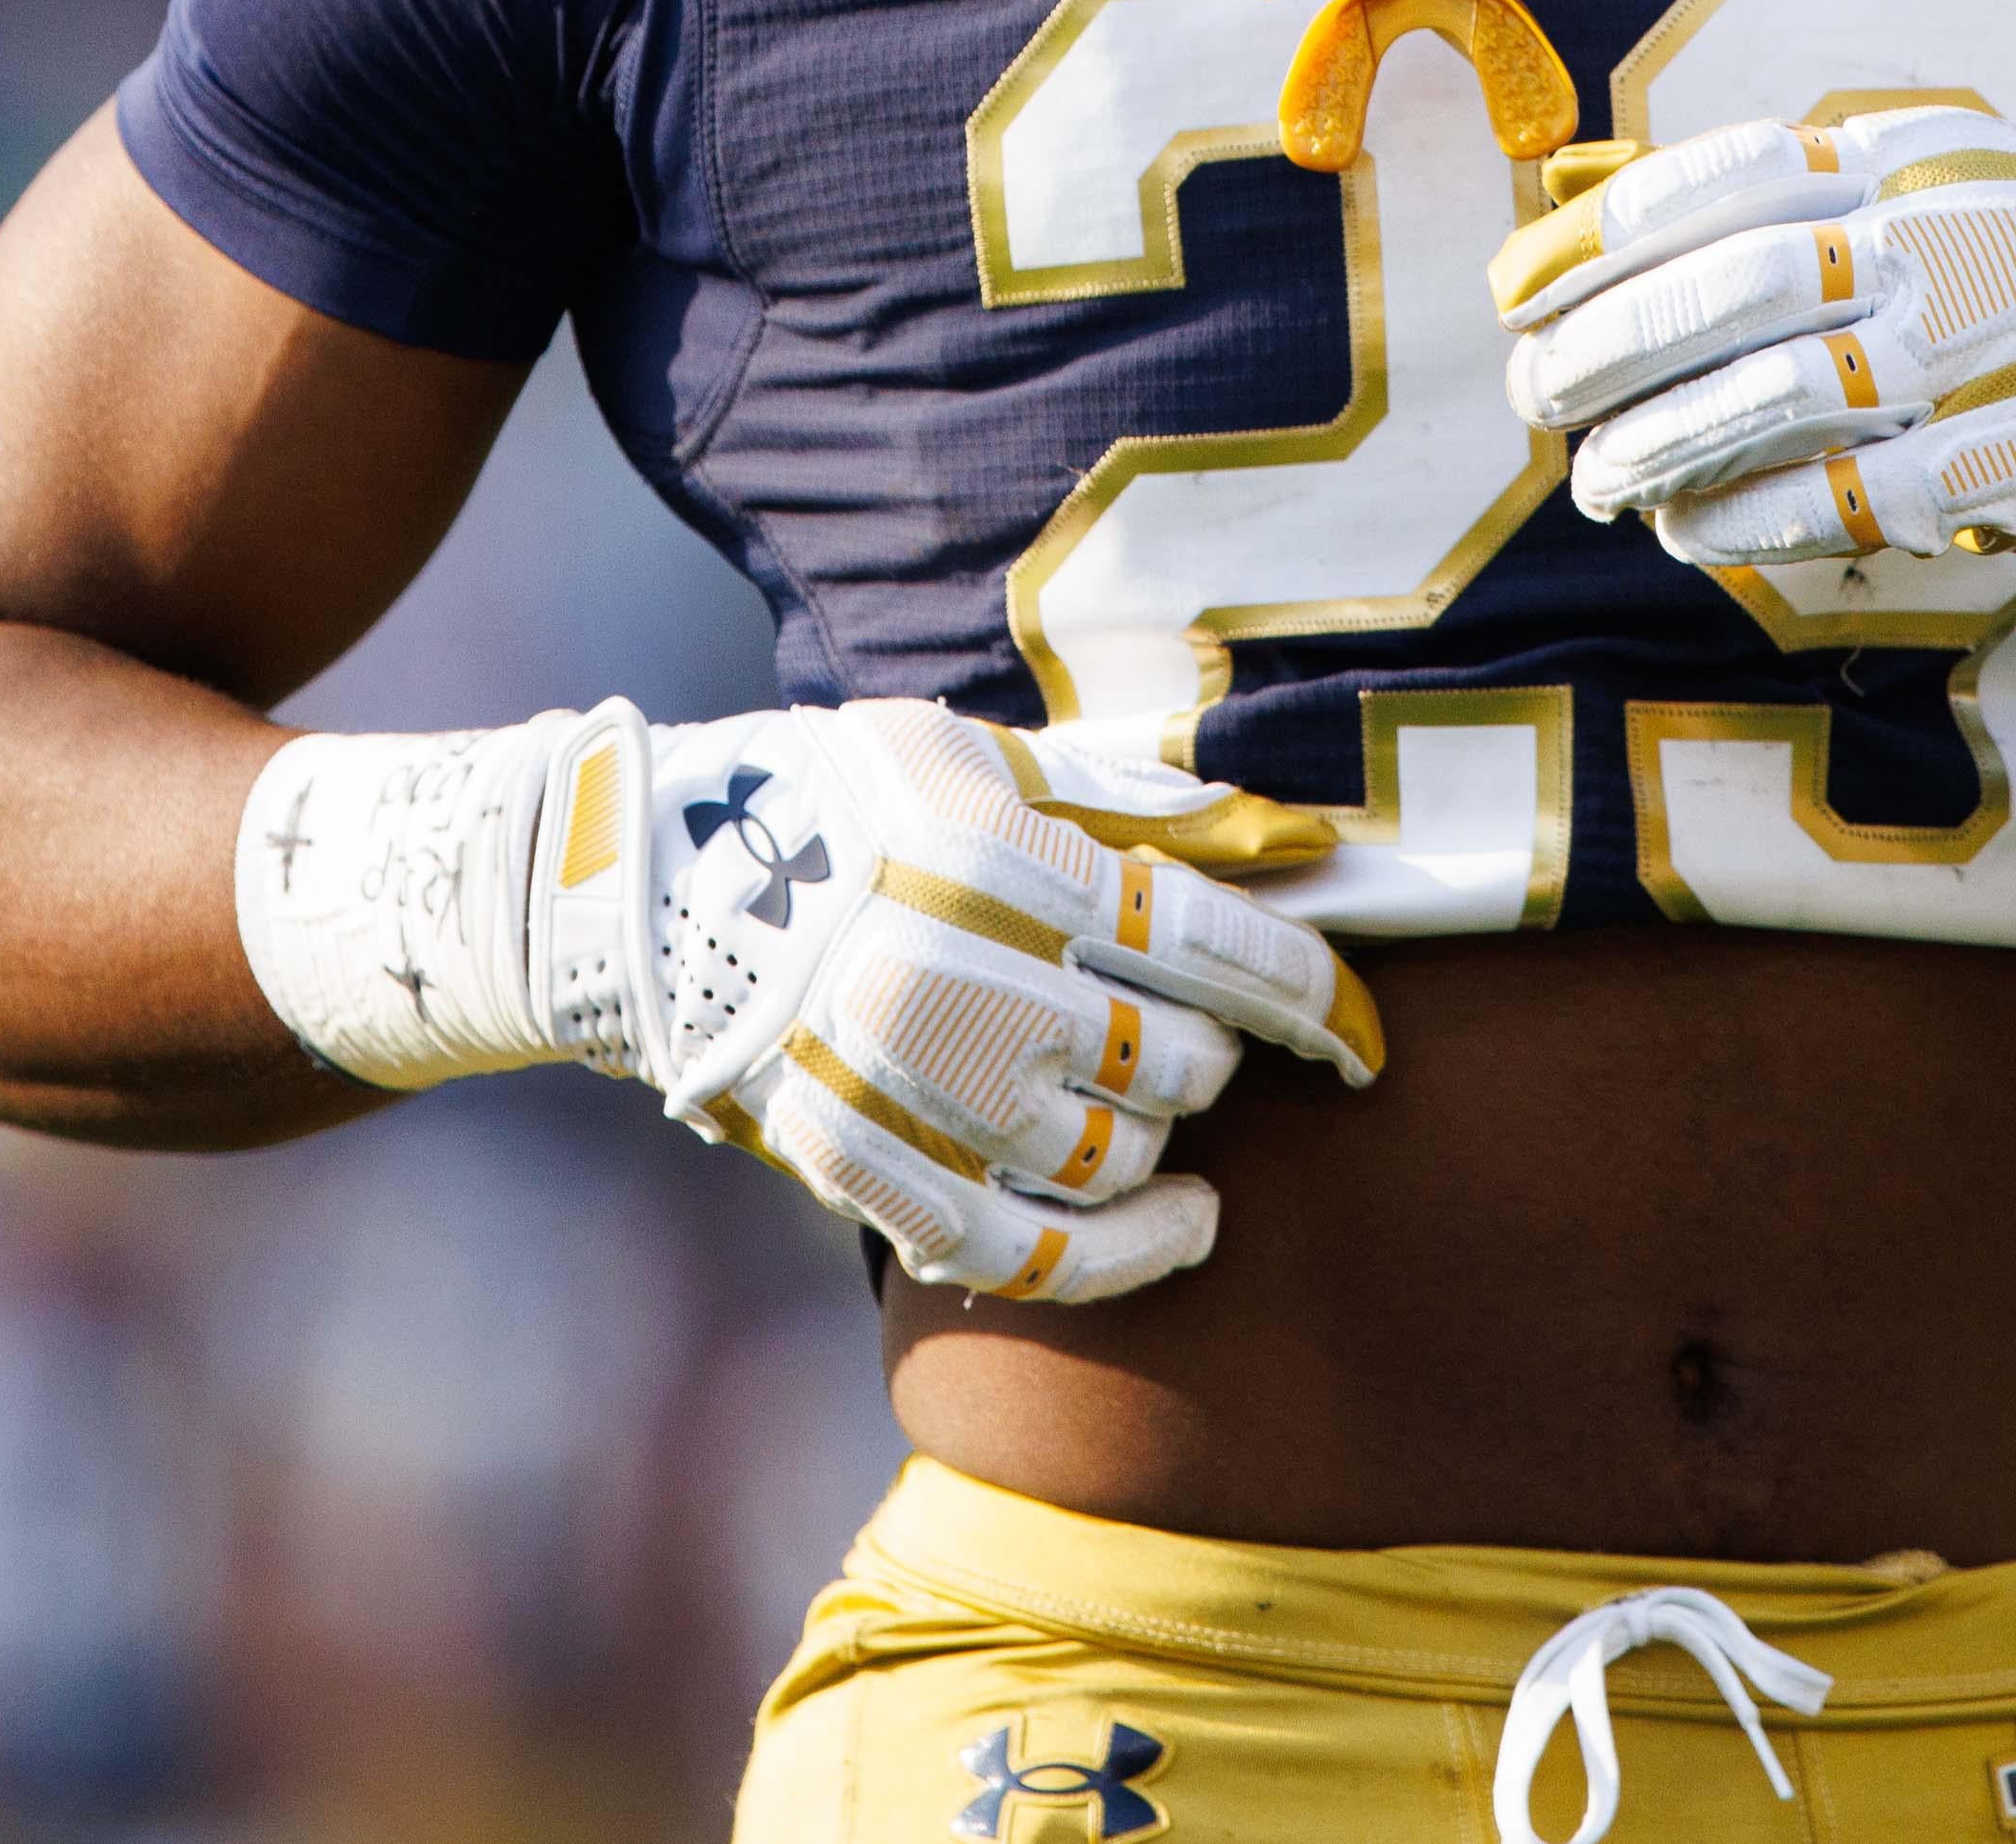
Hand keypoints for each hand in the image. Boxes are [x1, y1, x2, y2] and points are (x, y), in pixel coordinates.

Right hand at [561, 700, 1383, 1304]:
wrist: (650, 883)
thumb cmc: (845, 798)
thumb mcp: (984, 760)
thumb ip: (1133, 805)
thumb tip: (1294, 841)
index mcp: (1002, 864)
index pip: (1209, 945)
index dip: (1314, 998)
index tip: (1365, 1033)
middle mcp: (960, 982)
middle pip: (1173, 1065)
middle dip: (1216, 1056)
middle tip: (1196, 1034)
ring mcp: (904, 1089)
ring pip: (1114, 1159)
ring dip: (1164, 1137)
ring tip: (1162, 1105)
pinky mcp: (857, 1168)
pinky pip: (1027, 1256)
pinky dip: (1127, 1255)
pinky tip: (1183, 1221)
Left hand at [1495, 110, 2015, 716]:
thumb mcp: (1930, 182)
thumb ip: (1779, 182)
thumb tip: (1584, 176)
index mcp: (1918, 155)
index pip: (1718, 180)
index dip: (1595, 236)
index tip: (1510, 286)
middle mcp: (1947, 240)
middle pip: (1728, 292)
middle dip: (1600, 350)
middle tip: (1528, 395)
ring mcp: (1985, 357)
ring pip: (1772, 403)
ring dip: (1658, 448)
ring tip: (1596, 479)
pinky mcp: (2010, 468)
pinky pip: (1843, 503)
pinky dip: (1746, 523)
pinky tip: (1689, 534)